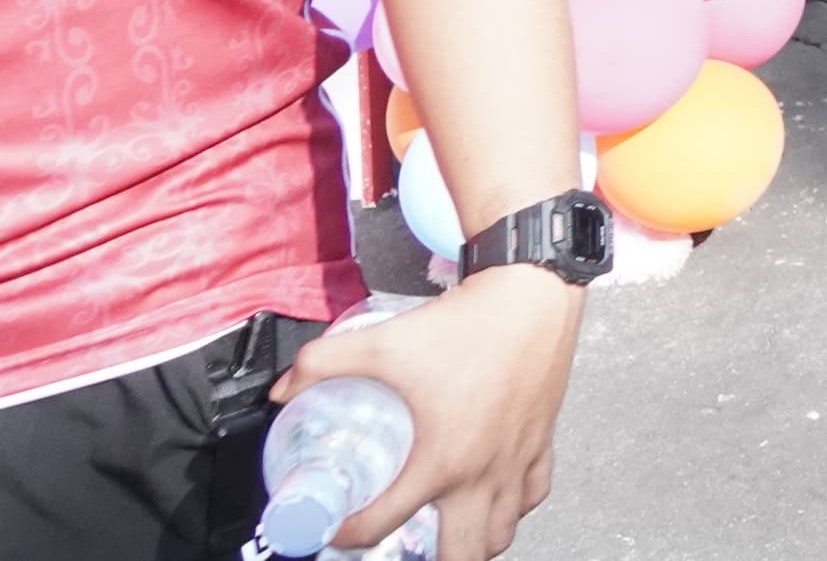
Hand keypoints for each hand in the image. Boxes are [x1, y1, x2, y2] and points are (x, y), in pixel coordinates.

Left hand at [274, 261, 580, 558]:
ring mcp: (517, 461)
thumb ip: (321, 364)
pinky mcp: (543, 441)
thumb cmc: (465, 323)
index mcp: (441, 460)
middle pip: (461, 556)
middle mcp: (482, 473)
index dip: (345, 535)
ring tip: (446, 531)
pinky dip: (513, 507)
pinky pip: (533, 494)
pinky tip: (495, 495)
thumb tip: (283, 388)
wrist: (531, 293)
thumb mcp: (381, 341)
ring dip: (473, 542)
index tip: (335, 527)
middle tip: (403, 545)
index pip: (382, 526)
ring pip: (501, 534)